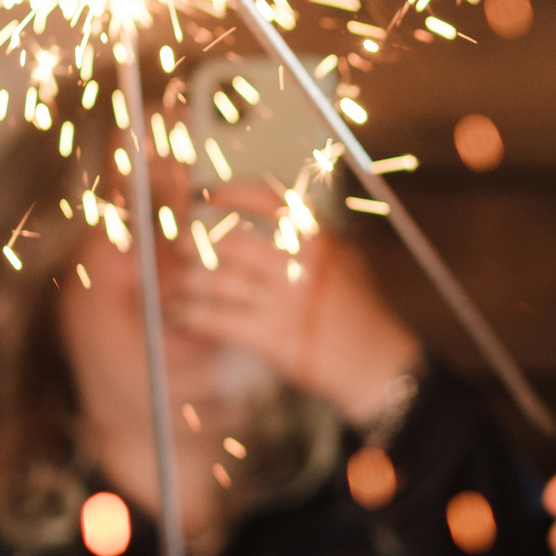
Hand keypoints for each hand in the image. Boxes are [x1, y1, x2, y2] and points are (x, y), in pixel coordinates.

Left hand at [167, 186, 420, 425]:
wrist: (377, 362)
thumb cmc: (364, 315)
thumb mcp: (347, 261)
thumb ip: (313, 239)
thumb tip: (277, 221)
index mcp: (319, 239)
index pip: (267, 199)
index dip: (230, 192)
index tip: (206, 194)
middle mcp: (300, 262)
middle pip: (230, 243)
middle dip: (196, 245)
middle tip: (179, 247)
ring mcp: (284, 299)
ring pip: (217, 281)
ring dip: (189, 283)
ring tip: (178, 286)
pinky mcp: (271, 335)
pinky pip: (216, 319)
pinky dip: (192, 316)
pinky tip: (182, 316)